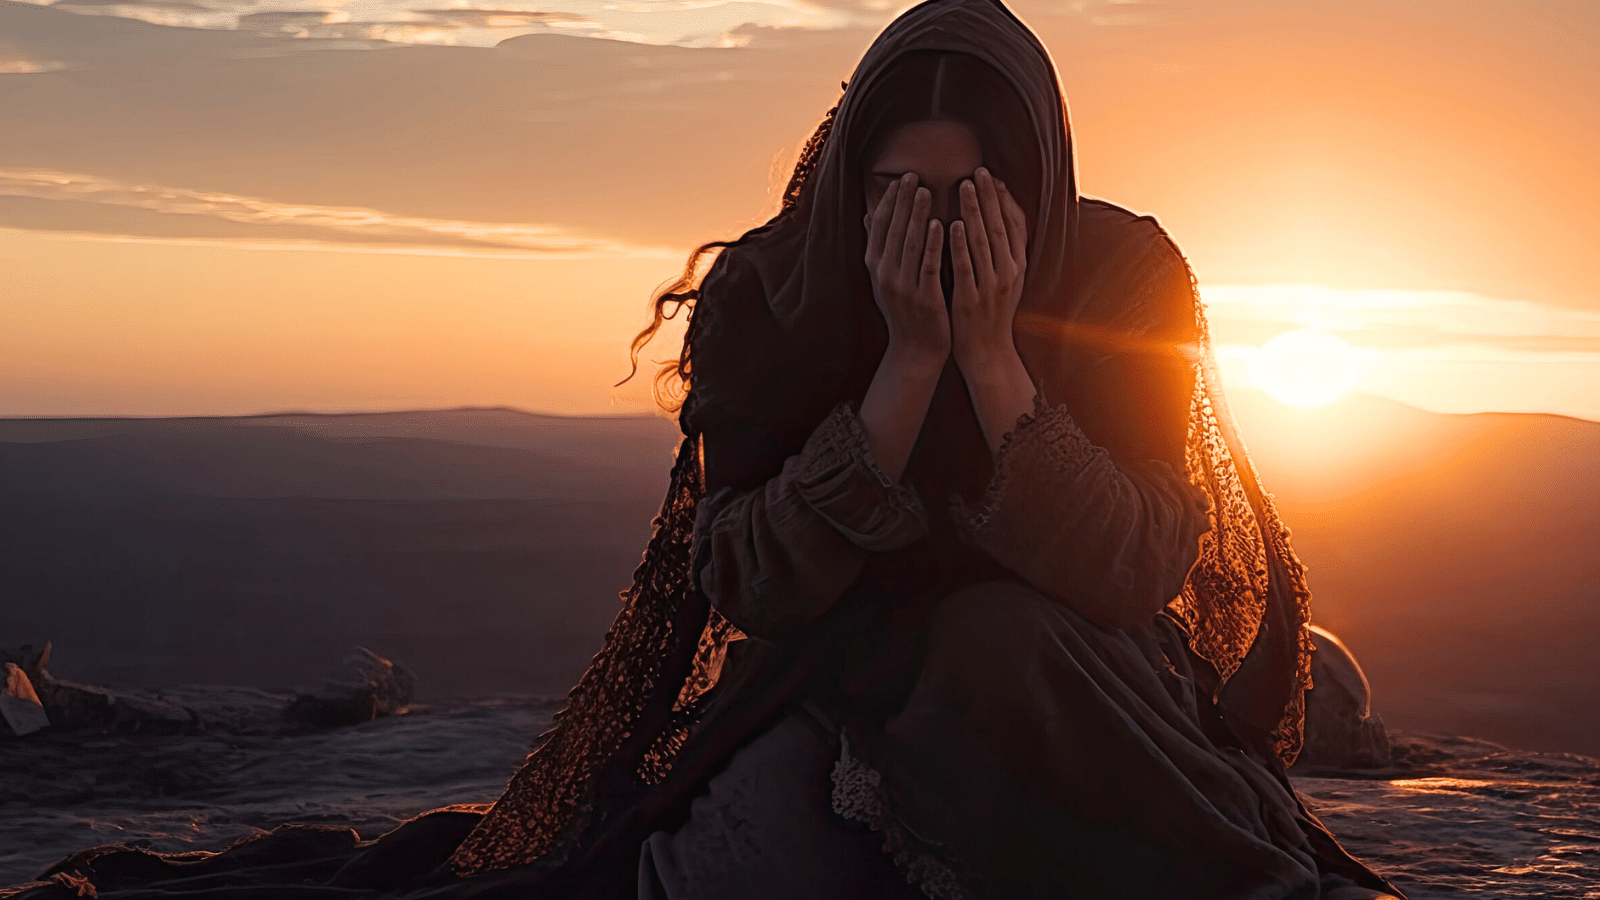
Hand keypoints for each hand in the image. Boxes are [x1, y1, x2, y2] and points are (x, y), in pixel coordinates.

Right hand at [864, 173, 949, 365]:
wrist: (916, 350)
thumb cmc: (905, 309)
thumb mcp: (885, 278)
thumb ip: (879, 246)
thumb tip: (868, 214)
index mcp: (875, 267)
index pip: (880, 226)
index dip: (889, 201)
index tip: (900, 179)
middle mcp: (884, 275)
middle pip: (893, 230)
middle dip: (903, 201)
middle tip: (914, 175)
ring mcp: (903, 287)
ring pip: (909, 244)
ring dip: (917, 215)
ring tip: (927, 191)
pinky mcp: (923, 298)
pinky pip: (927, 265)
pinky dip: (933, 244)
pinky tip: (940, 224)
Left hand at [949, 167, 1026, 373]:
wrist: (987, 353)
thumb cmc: (990, 313)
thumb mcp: (1004, 280)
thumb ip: (1000, 251)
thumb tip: (992, 218)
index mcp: (1017, 266)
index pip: (1014, 224)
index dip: (1003, 199)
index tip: (992, 176)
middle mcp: (1008, 273)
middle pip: (999, 226)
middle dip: (989, 197)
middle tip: (978, 170)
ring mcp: (991, 286)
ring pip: (984, 242)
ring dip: (975, 211)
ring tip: (965, 186)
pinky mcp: (971, 299)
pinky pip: (966, 266)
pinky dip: (960, 244)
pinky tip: (952, 224)